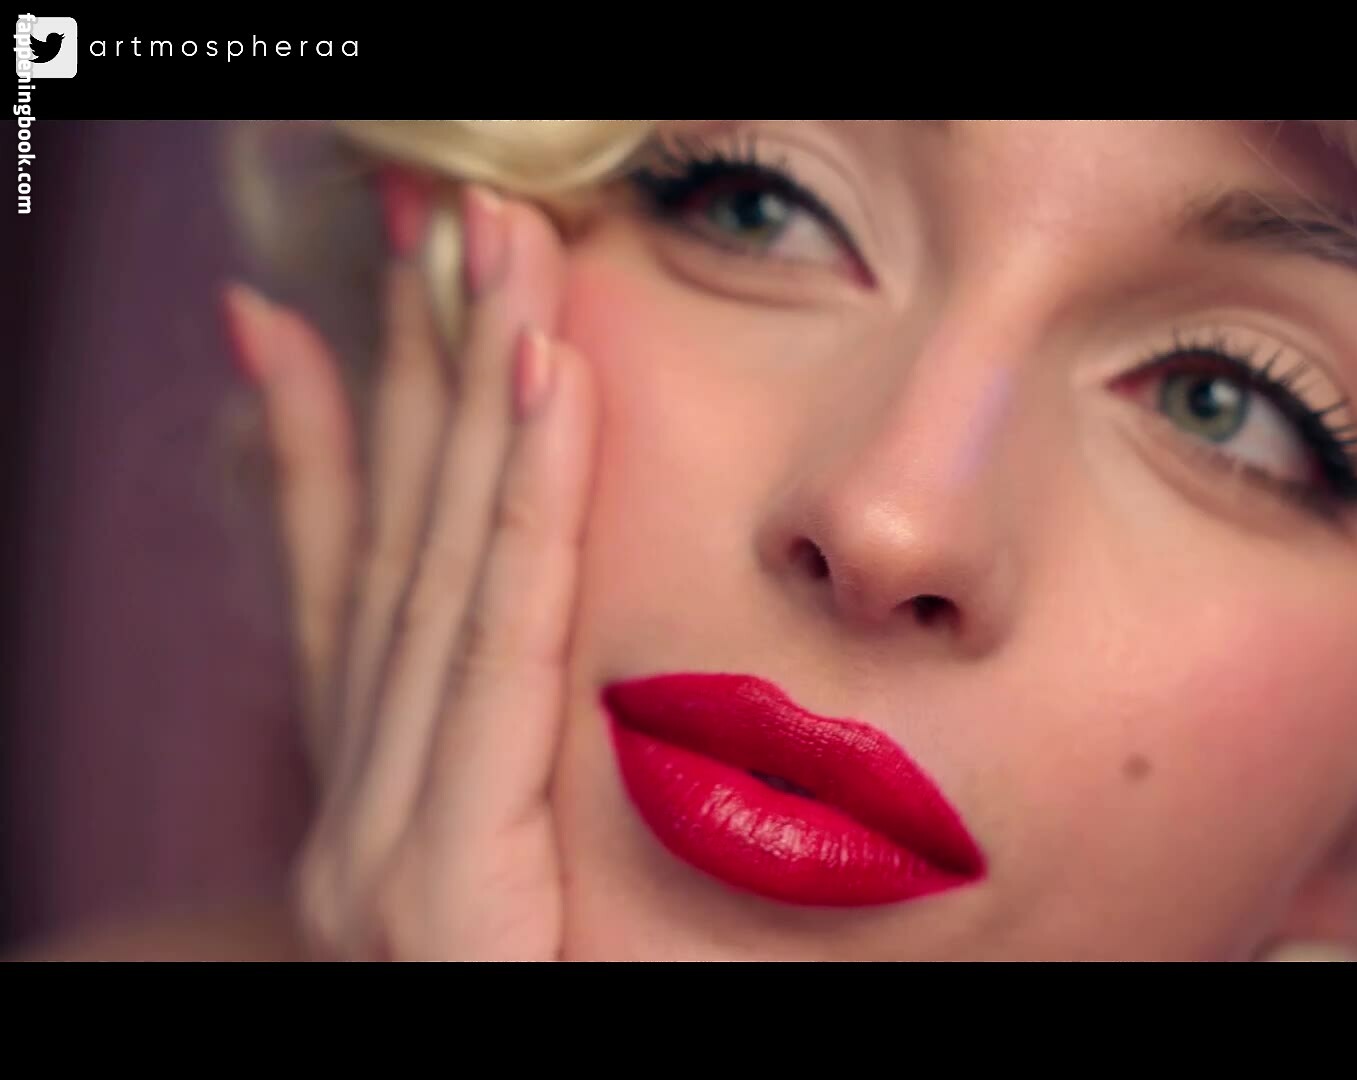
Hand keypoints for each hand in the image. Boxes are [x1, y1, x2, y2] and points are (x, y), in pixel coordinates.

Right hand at [222, 176, 597, 959]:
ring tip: (484, 247)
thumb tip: (555, 677)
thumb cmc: (578, 1024)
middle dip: (405, 371)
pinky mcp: (433, 888)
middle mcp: (351, 820)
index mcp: (373, 818)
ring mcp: (376, 854)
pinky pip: (494, 652)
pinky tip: (538, 386)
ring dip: (457, 394)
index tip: (317, 308)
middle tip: (431, 207)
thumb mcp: (517, 896)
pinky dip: (515, 508)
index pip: (348, 591)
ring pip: (429, 571)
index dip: (326, 439)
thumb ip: (515, 784)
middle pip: (385, 552)